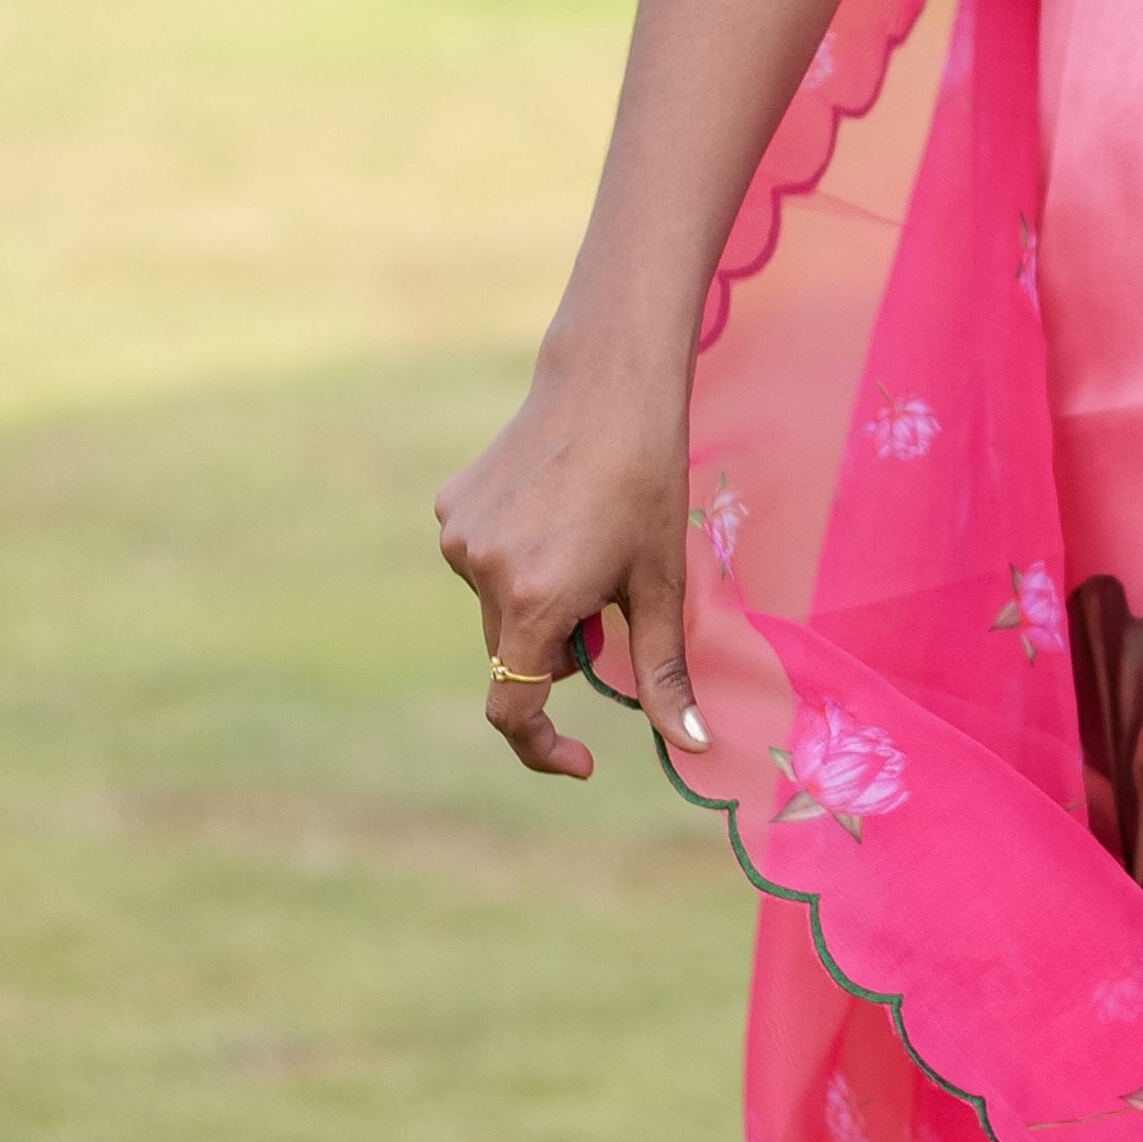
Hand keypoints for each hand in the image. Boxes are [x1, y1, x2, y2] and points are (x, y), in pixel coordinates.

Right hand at [433, 351, 702, 783]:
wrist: (609, 385)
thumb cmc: (648, 484)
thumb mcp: (662, 584)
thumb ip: (667, 673)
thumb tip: (694, 747)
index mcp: (534, 601)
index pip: (512, 709)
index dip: (543, 746)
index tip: (582, 756)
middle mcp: (480, 572)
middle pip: (513, 652)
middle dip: (559, 649)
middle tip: (609, 601)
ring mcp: (458, 537)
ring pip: (496, 607)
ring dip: (535, 602)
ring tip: (582, 540)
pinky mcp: (449, 506)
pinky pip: (480, 562)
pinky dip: (513, 561)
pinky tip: (551, 512)